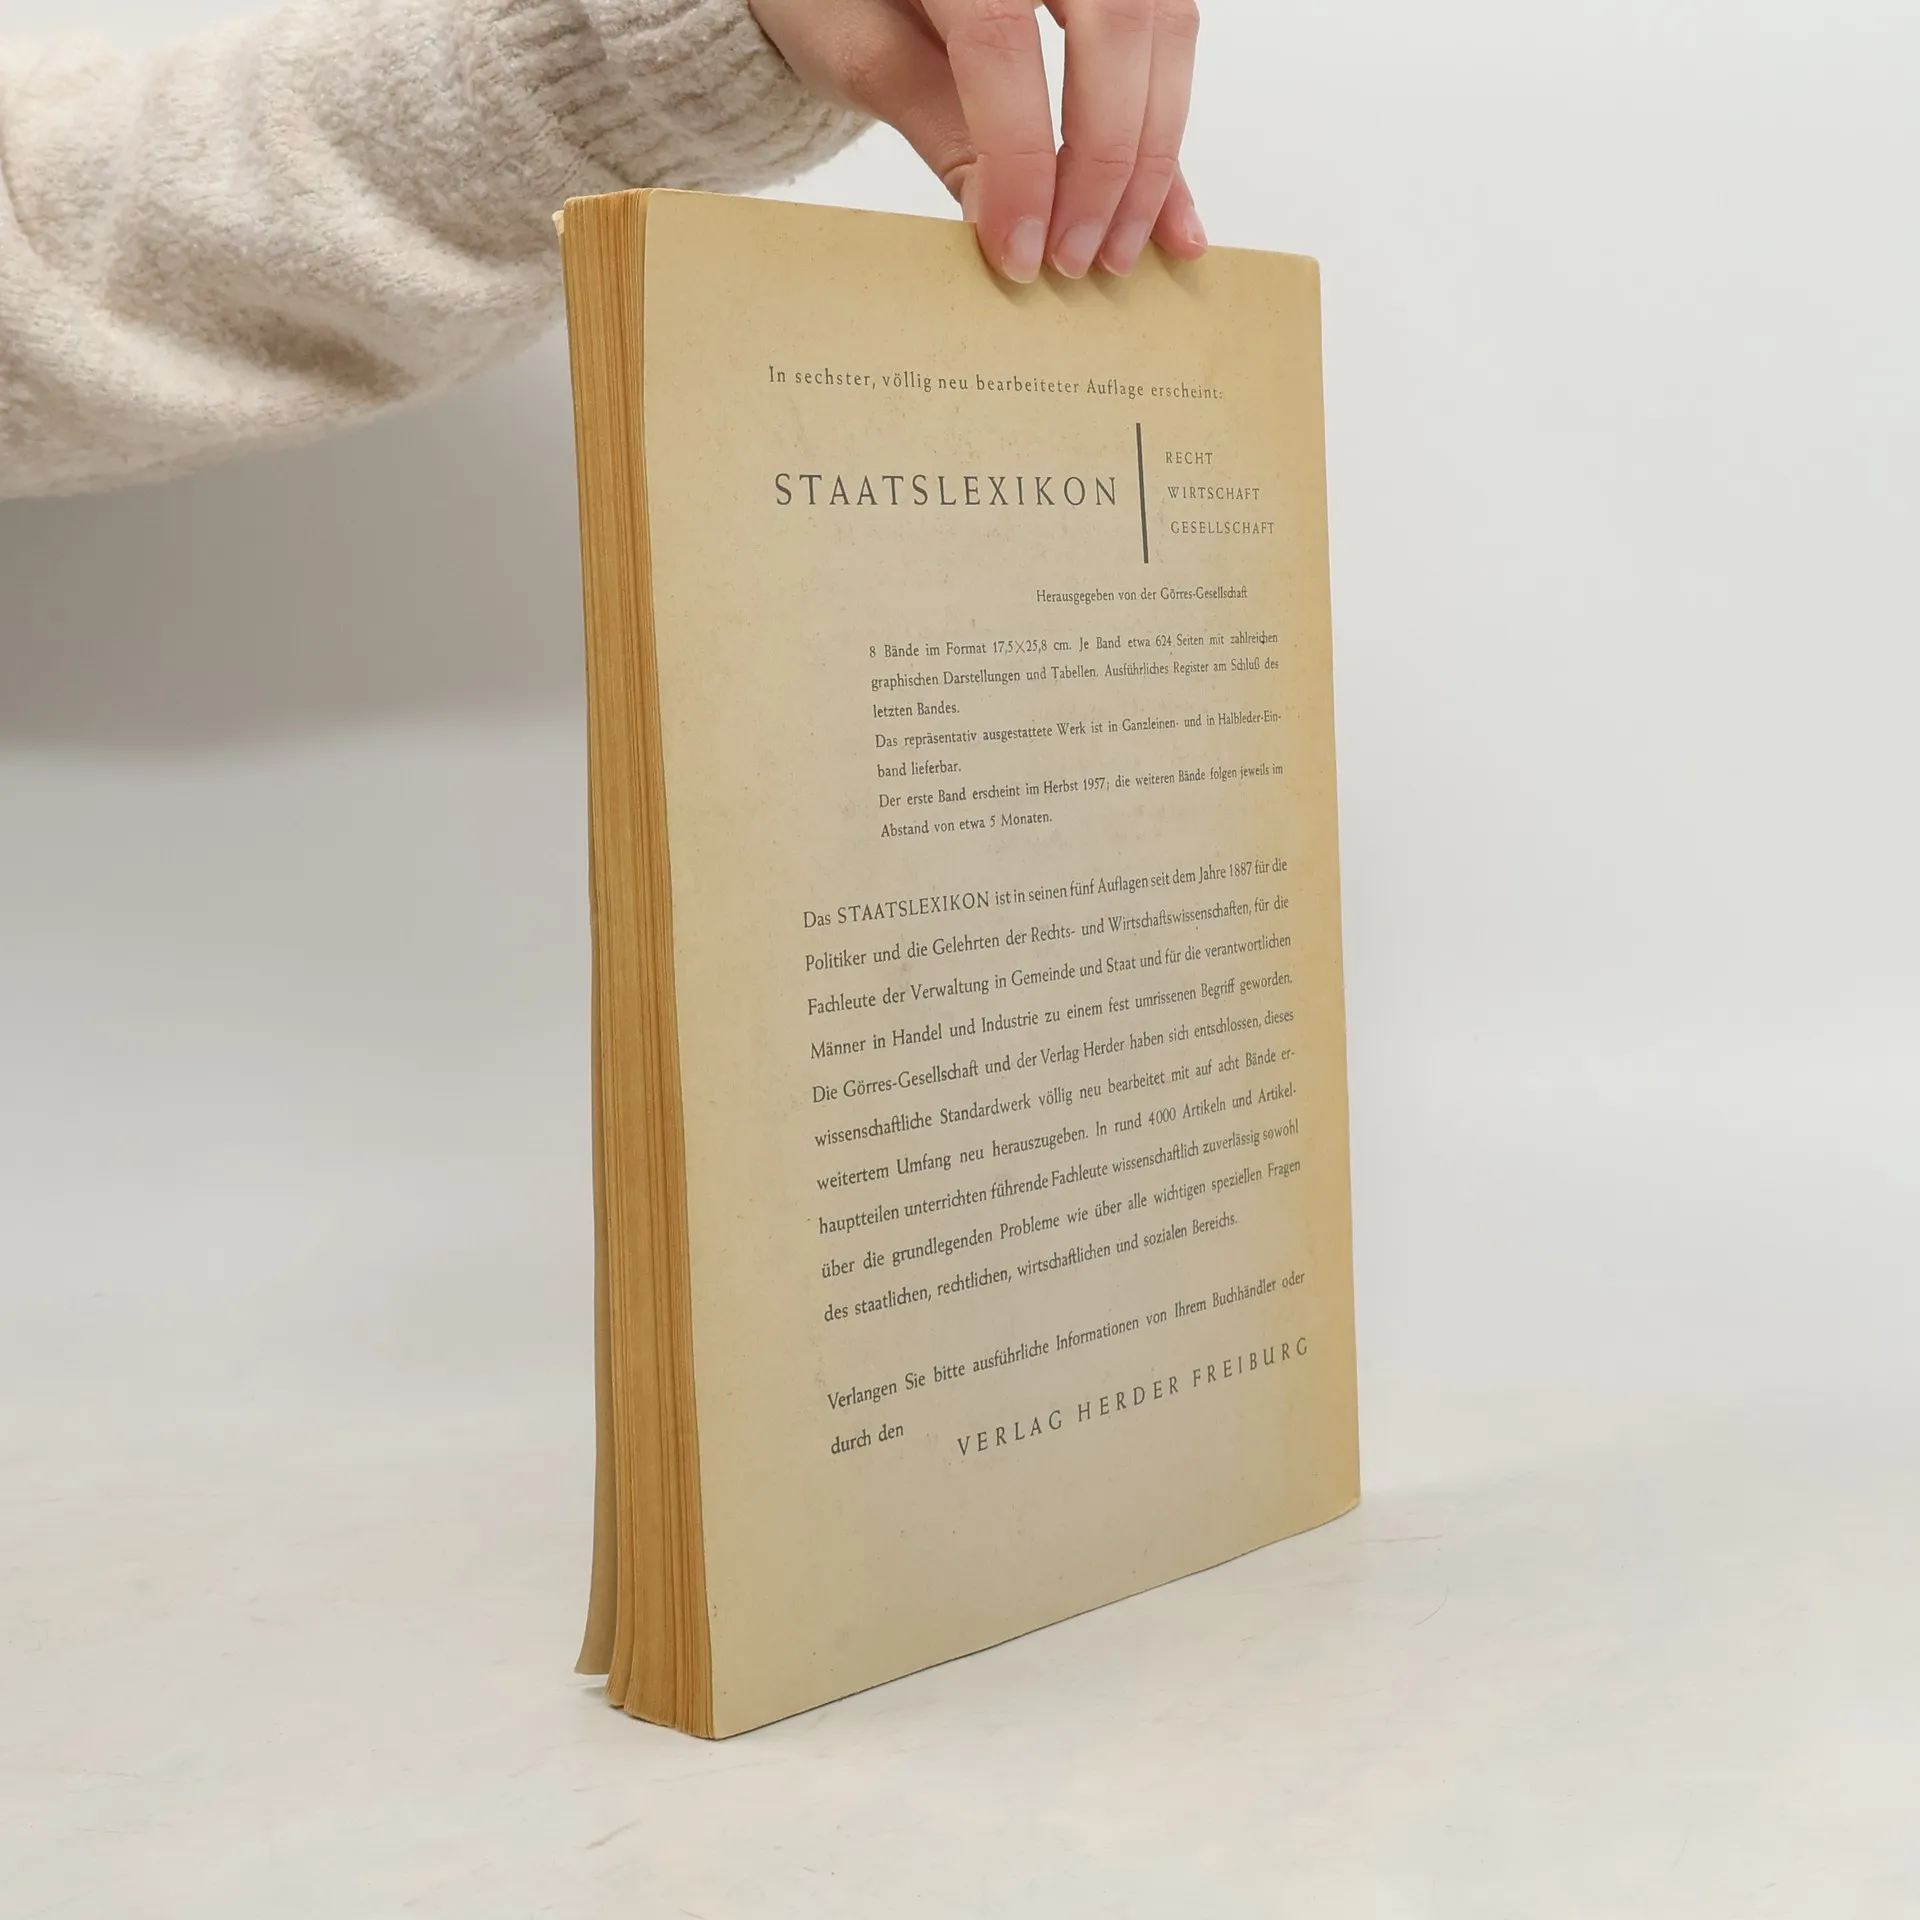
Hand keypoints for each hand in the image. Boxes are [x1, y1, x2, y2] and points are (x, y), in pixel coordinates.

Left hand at [748, 0, 1204, 282]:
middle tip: (1074, 260)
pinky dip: (1171, 129)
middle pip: (1111, 28)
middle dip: (1104, 163)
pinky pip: (1171, 35)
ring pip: (1162, 30)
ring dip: (1152, 155)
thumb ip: (935, 124)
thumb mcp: (861, 49)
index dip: (1018, 157)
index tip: (1019, 252)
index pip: (1000, 39)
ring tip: (1118, 251)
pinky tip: (1172, 212)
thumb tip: (1006, 227)